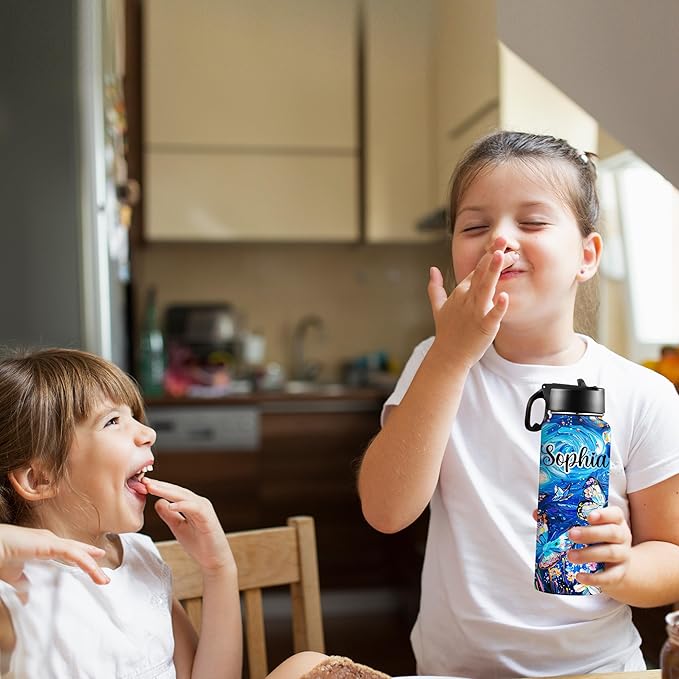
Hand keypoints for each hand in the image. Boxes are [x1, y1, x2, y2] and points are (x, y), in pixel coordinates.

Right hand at [0, 525, 108, 587]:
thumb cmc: (0, 557)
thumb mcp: (14, 575)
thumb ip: (23, 584)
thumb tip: (26, 598)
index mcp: (44, 546)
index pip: (70, 551)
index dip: (83, 556)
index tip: (96, 561)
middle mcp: (51, 541)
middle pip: (78, 551)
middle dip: (92, 562)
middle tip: (104, 576)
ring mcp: (51, 541)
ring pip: (78, 553)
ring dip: (92, 566)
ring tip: (102, 579)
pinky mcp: (49, 544)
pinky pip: (73, 553)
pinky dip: (85, 561)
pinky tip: (93, 569)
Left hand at [143, 477, 235, 576]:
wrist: (214, 560)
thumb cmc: (199, 544)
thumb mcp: (178, 528)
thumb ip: (169, 515)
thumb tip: (157, 502)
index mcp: (192, 505)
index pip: (173, 493)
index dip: (159, 487)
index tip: (143, 484)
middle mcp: (199, 503)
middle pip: (177, 491)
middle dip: (160, 485)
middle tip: (144, 481)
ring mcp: (204, 509)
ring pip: (184, 496)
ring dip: (167, 491)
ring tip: (152, 488)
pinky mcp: (208, 518)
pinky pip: (195, 508)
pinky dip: (183, 505)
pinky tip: (170, 505)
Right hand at [427, 237, 516, 368]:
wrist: (448, 355)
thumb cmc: (447, 331)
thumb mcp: (438, 306)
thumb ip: (435, 287)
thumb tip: (432, 269)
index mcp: (460, 292)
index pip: (476, 270)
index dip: (489, 256)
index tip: (502, 243)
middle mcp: (467, 299)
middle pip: (482, 274)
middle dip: (492, 257)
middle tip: (503, 240)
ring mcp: (475, 313)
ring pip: (486, 289)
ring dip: (493, 272)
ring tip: (501, 256)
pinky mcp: (484, 327)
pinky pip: (492, 315)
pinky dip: (498, 307)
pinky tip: (505, 296)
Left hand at [567, 506, 632, 588]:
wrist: (615, 565)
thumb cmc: (595, 539)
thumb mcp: (586, 527)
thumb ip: (564, 519)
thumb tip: (537, 514)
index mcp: (615, 521)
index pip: (615, 514)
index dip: (604, 514)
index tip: (589, 516)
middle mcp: (622, 536)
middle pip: (612, 532)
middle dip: (591, 533)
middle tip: (571, 535)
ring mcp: (623, 555)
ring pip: (611, 553)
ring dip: (589, 554)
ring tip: (570, 556)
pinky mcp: (620, 573)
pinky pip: (610, 576)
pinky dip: (595, 578)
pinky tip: (579, 576)